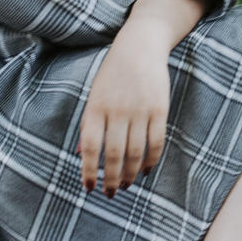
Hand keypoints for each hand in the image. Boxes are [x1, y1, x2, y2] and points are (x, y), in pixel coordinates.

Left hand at [78, 22, 170, 197]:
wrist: (140, 47)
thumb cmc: (112, 75)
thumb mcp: (94, 95)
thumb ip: (90, 124)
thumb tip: (83, 153)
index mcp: (96, 108)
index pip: (90, 147)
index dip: (89, 170)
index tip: (89, 187)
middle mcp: (117, 111)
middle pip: (113, 154)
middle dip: (110, 178)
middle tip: (109, 193)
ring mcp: (139, 111)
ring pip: (135, 152)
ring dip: (129, 173)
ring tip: (125, 185)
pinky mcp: (158, 110)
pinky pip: (155, 142)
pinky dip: (151, 160)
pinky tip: (145, 170)